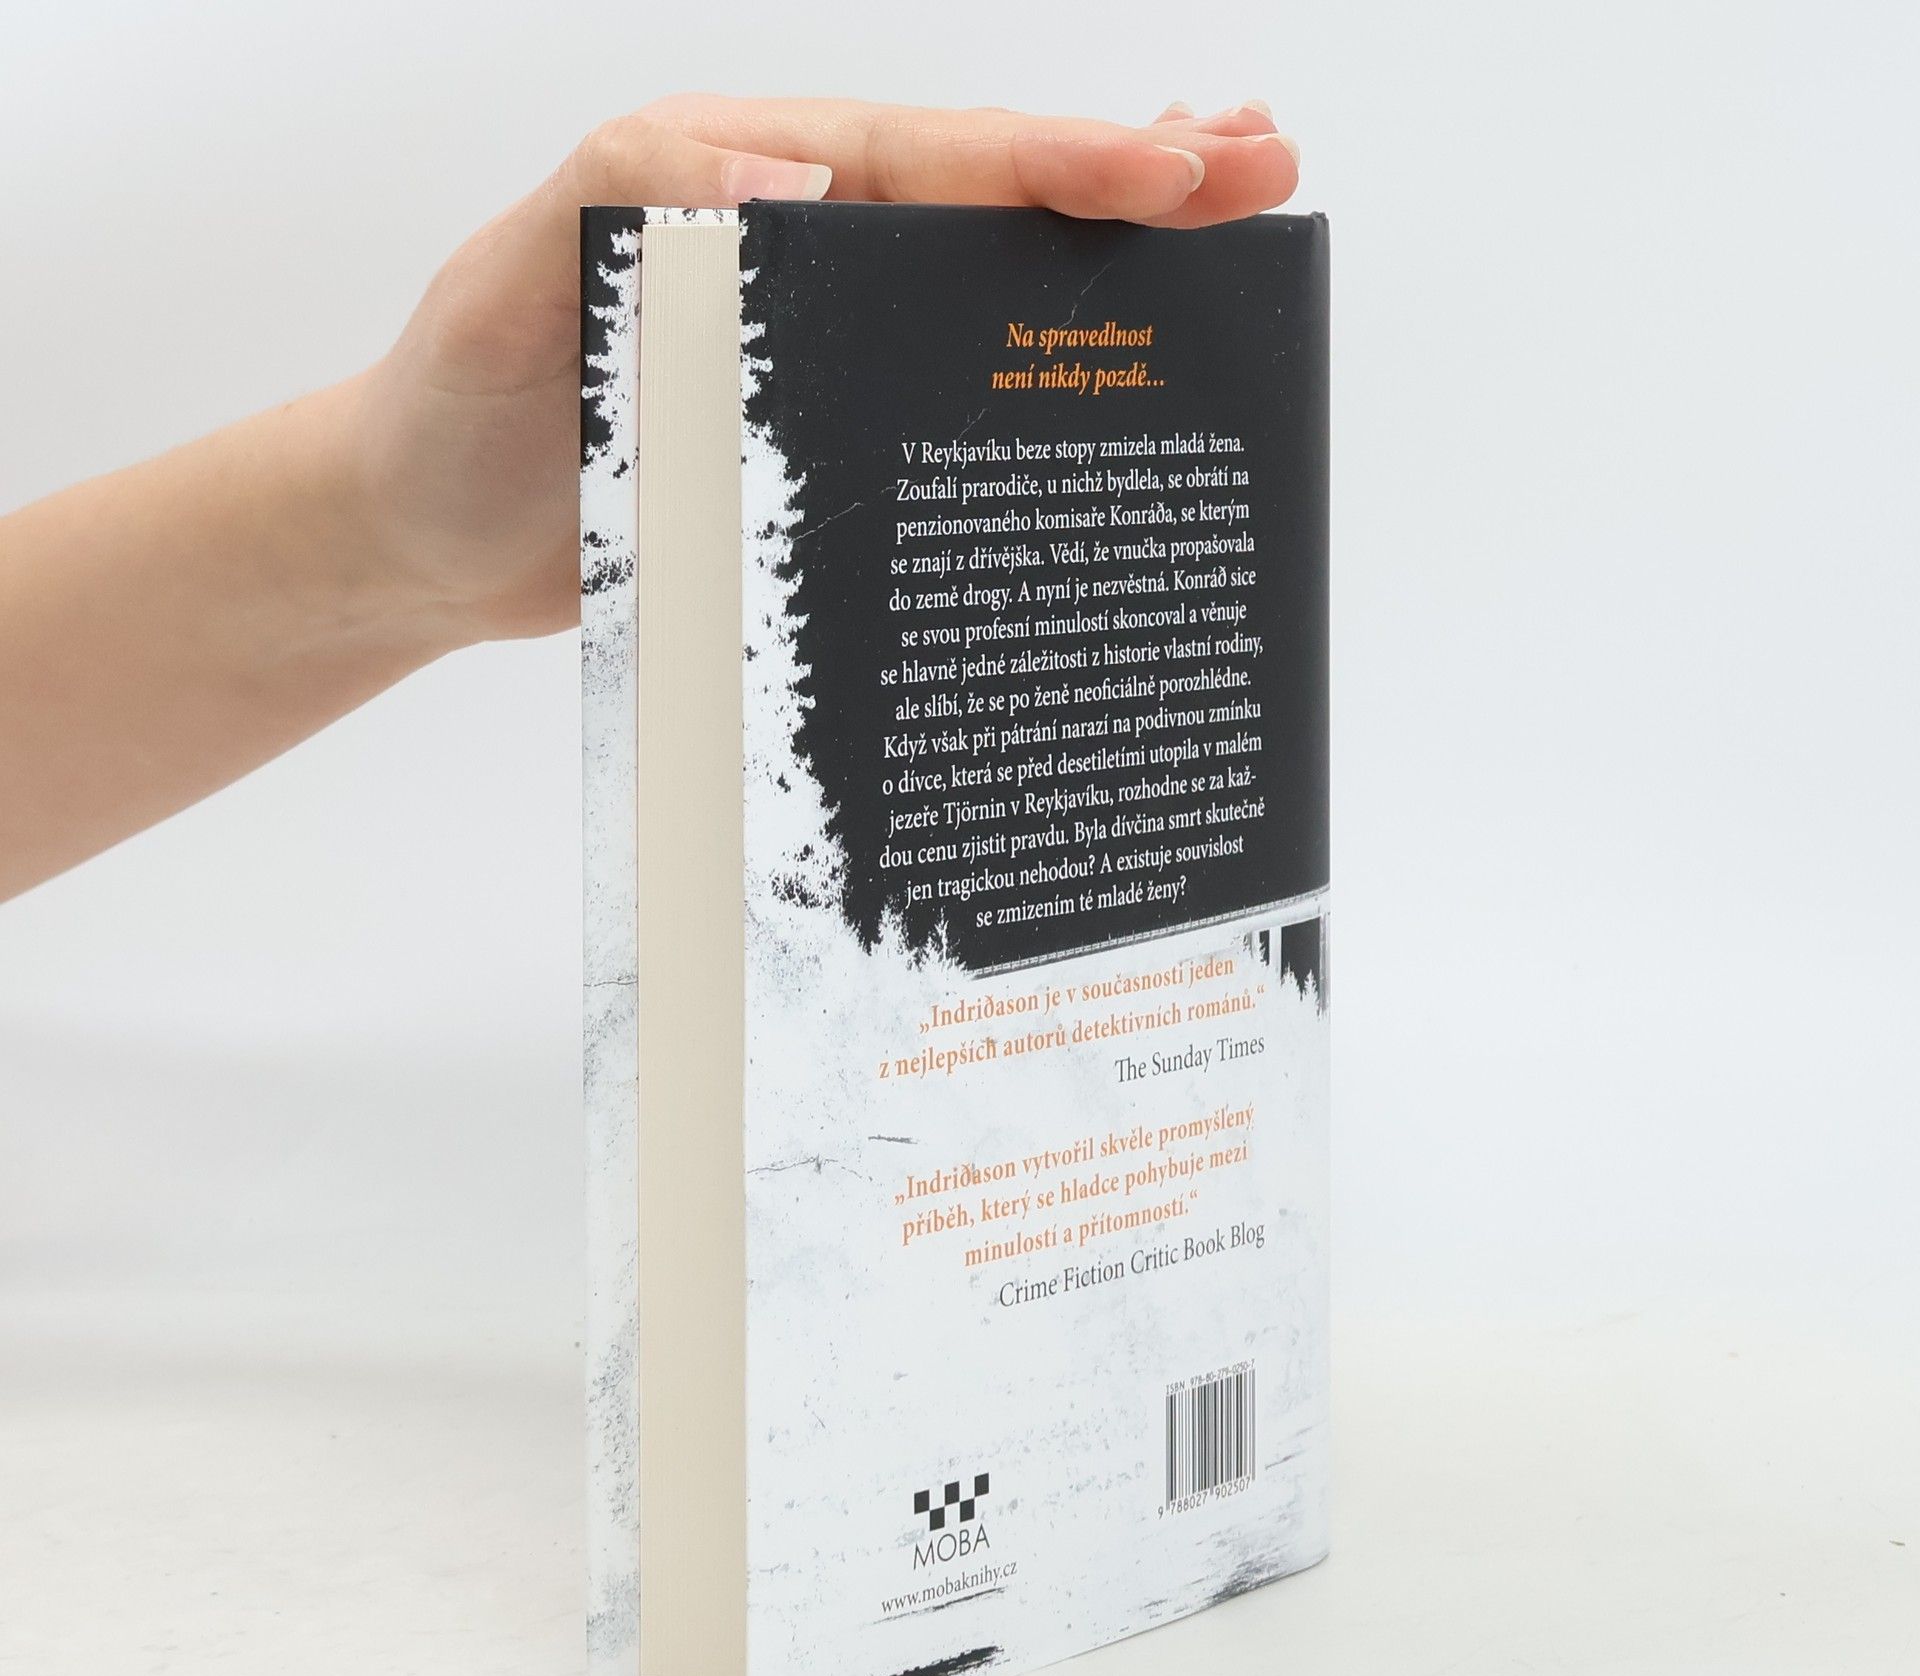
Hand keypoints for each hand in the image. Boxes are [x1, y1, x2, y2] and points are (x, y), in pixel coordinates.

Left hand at [351, 96, 1301, 645]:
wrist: (422, 538)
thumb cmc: (453, 408)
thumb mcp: (508, 287)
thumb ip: (630, 203)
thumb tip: (814, 180)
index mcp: (746, 189)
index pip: (927, 162)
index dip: (1058, 162)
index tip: (1181, 169)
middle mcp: (802, 255)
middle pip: (988, 208)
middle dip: (1130, 187)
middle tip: (1267, 176)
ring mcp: (817, 350)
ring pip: (983, 296)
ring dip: (1105, 280)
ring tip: (1232, 258)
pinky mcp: (819, 441)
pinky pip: (941, 400)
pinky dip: (1033, 387)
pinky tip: (1106, 396)